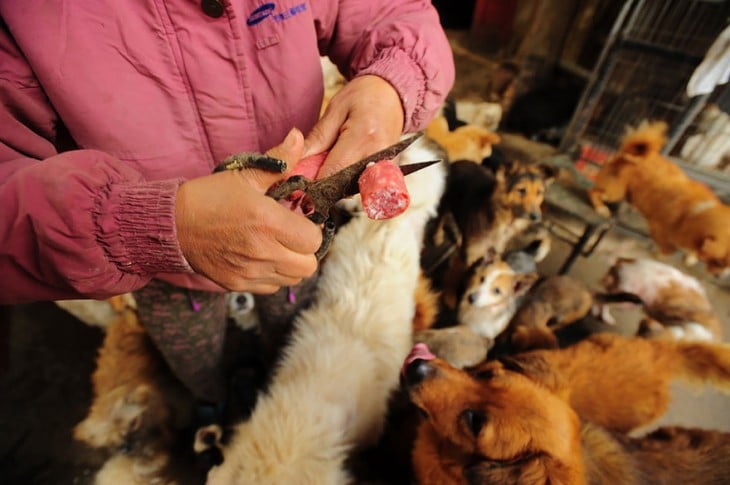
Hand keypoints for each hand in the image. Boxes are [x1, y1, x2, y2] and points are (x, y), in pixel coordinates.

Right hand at [175, 128, 321, 292]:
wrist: (171, 225)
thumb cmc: (209, 197)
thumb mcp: (244, 175)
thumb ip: (278, 161)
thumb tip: (298, 137)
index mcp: (268, 221)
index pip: (314, 240)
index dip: (311, 228)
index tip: (299, 219)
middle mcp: (263, 251)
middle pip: (309, 266)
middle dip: (305, 250)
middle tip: (292, 235)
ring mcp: (250, 272)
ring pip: (293, 279)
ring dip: (291, 264)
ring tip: (277, 246)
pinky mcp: (238, 285)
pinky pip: (272, 287)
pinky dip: (273, 275)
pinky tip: (261, 257)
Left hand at [304, 75, 404, 177]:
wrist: (392, 95)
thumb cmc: (363, 97)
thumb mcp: (336, 109)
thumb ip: (318, 137)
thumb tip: (297, 160)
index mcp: (363, 136)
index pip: (333, 171)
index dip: (312, 181)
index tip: (297, 182)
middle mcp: (377, 155)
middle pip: (342, 185)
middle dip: (322, 183)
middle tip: (310, 172)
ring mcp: (385, 165)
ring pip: (351, 188)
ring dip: (335, 183)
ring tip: (327, 165)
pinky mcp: (387, 171)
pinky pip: (361, 184)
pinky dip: (347, 180)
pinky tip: (341, 167)